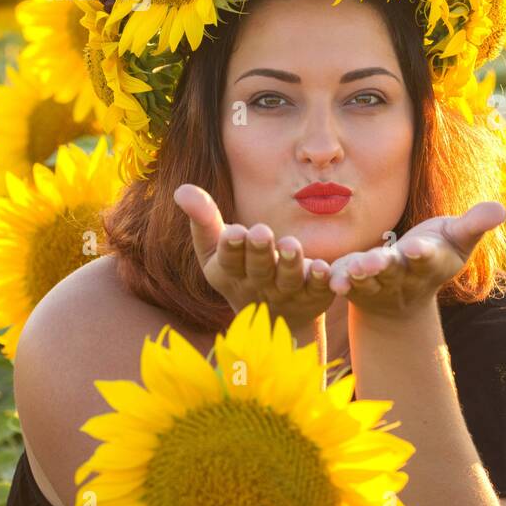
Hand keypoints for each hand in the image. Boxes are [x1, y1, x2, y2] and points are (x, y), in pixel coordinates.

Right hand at [173, 183, 335, 328]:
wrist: (273, 317)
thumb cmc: (239, 270)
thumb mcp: (215, 249)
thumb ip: (203, 219)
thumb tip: (181, 189)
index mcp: (230, 272)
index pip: (228, 259)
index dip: (231, 247)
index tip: (234, 232)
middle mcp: (258, 285)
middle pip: (259, 269)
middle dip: (259, 252)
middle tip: (261, 232)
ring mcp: (287, 293)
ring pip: (289, 279)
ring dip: (290, 264)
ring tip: (291, 245)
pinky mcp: (314, 296)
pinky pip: (319, 290)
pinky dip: (321, 280)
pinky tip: (324, 267)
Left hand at [328, 201, 505, 320]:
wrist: (405, 293)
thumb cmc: (435, 253)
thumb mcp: (458, 238)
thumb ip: (475, 223)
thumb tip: (502, 208)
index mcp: (429, 262)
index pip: (427, 258)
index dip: (423, 254)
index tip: (418, 248)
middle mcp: (403, 277)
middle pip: (393, 272)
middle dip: (385, 267)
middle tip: (376, 261)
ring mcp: (377, 284)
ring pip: (367, 281)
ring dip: (359, 276)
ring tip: (352, 270)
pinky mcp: (354, 285)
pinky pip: (343, 284)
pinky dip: (335, 281)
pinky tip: (326, 276)